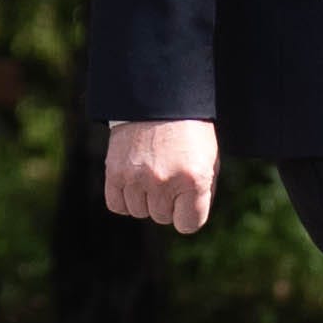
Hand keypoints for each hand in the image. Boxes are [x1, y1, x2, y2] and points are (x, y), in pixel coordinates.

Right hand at [104, 118, 219, 233]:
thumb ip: (199, 195)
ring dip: (144, 198)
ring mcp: (137, 178)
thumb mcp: (207, 161)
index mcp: (194, 180)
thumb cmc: (189, 133)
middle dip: (166, 201)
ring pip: (139, 211)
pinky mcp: (115, 172)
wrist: (160, 98)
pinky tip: (133, 181)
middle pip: (162, 217)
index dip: (188, 213)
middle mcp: (164, 182)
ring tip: (151, 172)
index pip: (188, 224)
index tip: (187, 198)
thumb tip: (182, 220)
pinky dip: (124, 197)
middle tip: (168, 174)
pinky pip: (117, 204)